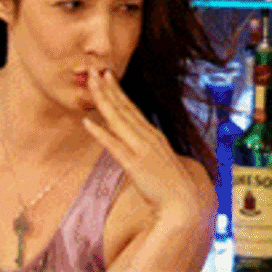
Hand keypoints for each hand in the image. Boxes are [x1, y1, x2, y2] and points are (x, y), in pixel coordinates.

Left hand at [82, 68, 204, 224]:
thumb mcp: (160, 159)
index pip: (131, 107)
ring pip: (117, 119)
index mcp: (152, 134)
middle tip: (92, 69)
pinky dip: (100, 132)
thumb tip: (139, 144)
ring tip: (90, 83)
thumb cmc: (172, 183)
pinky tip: (87, 122)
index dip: (117, 91)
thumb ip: (149, 148)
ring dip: (103, 99)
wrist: (184, 202)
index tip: (106, 75)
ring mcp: (141, 148)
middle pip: (123, 107)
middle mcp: (147, 136)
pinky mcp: (135, 164)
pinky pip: (114, 145)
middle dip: (107, 87)